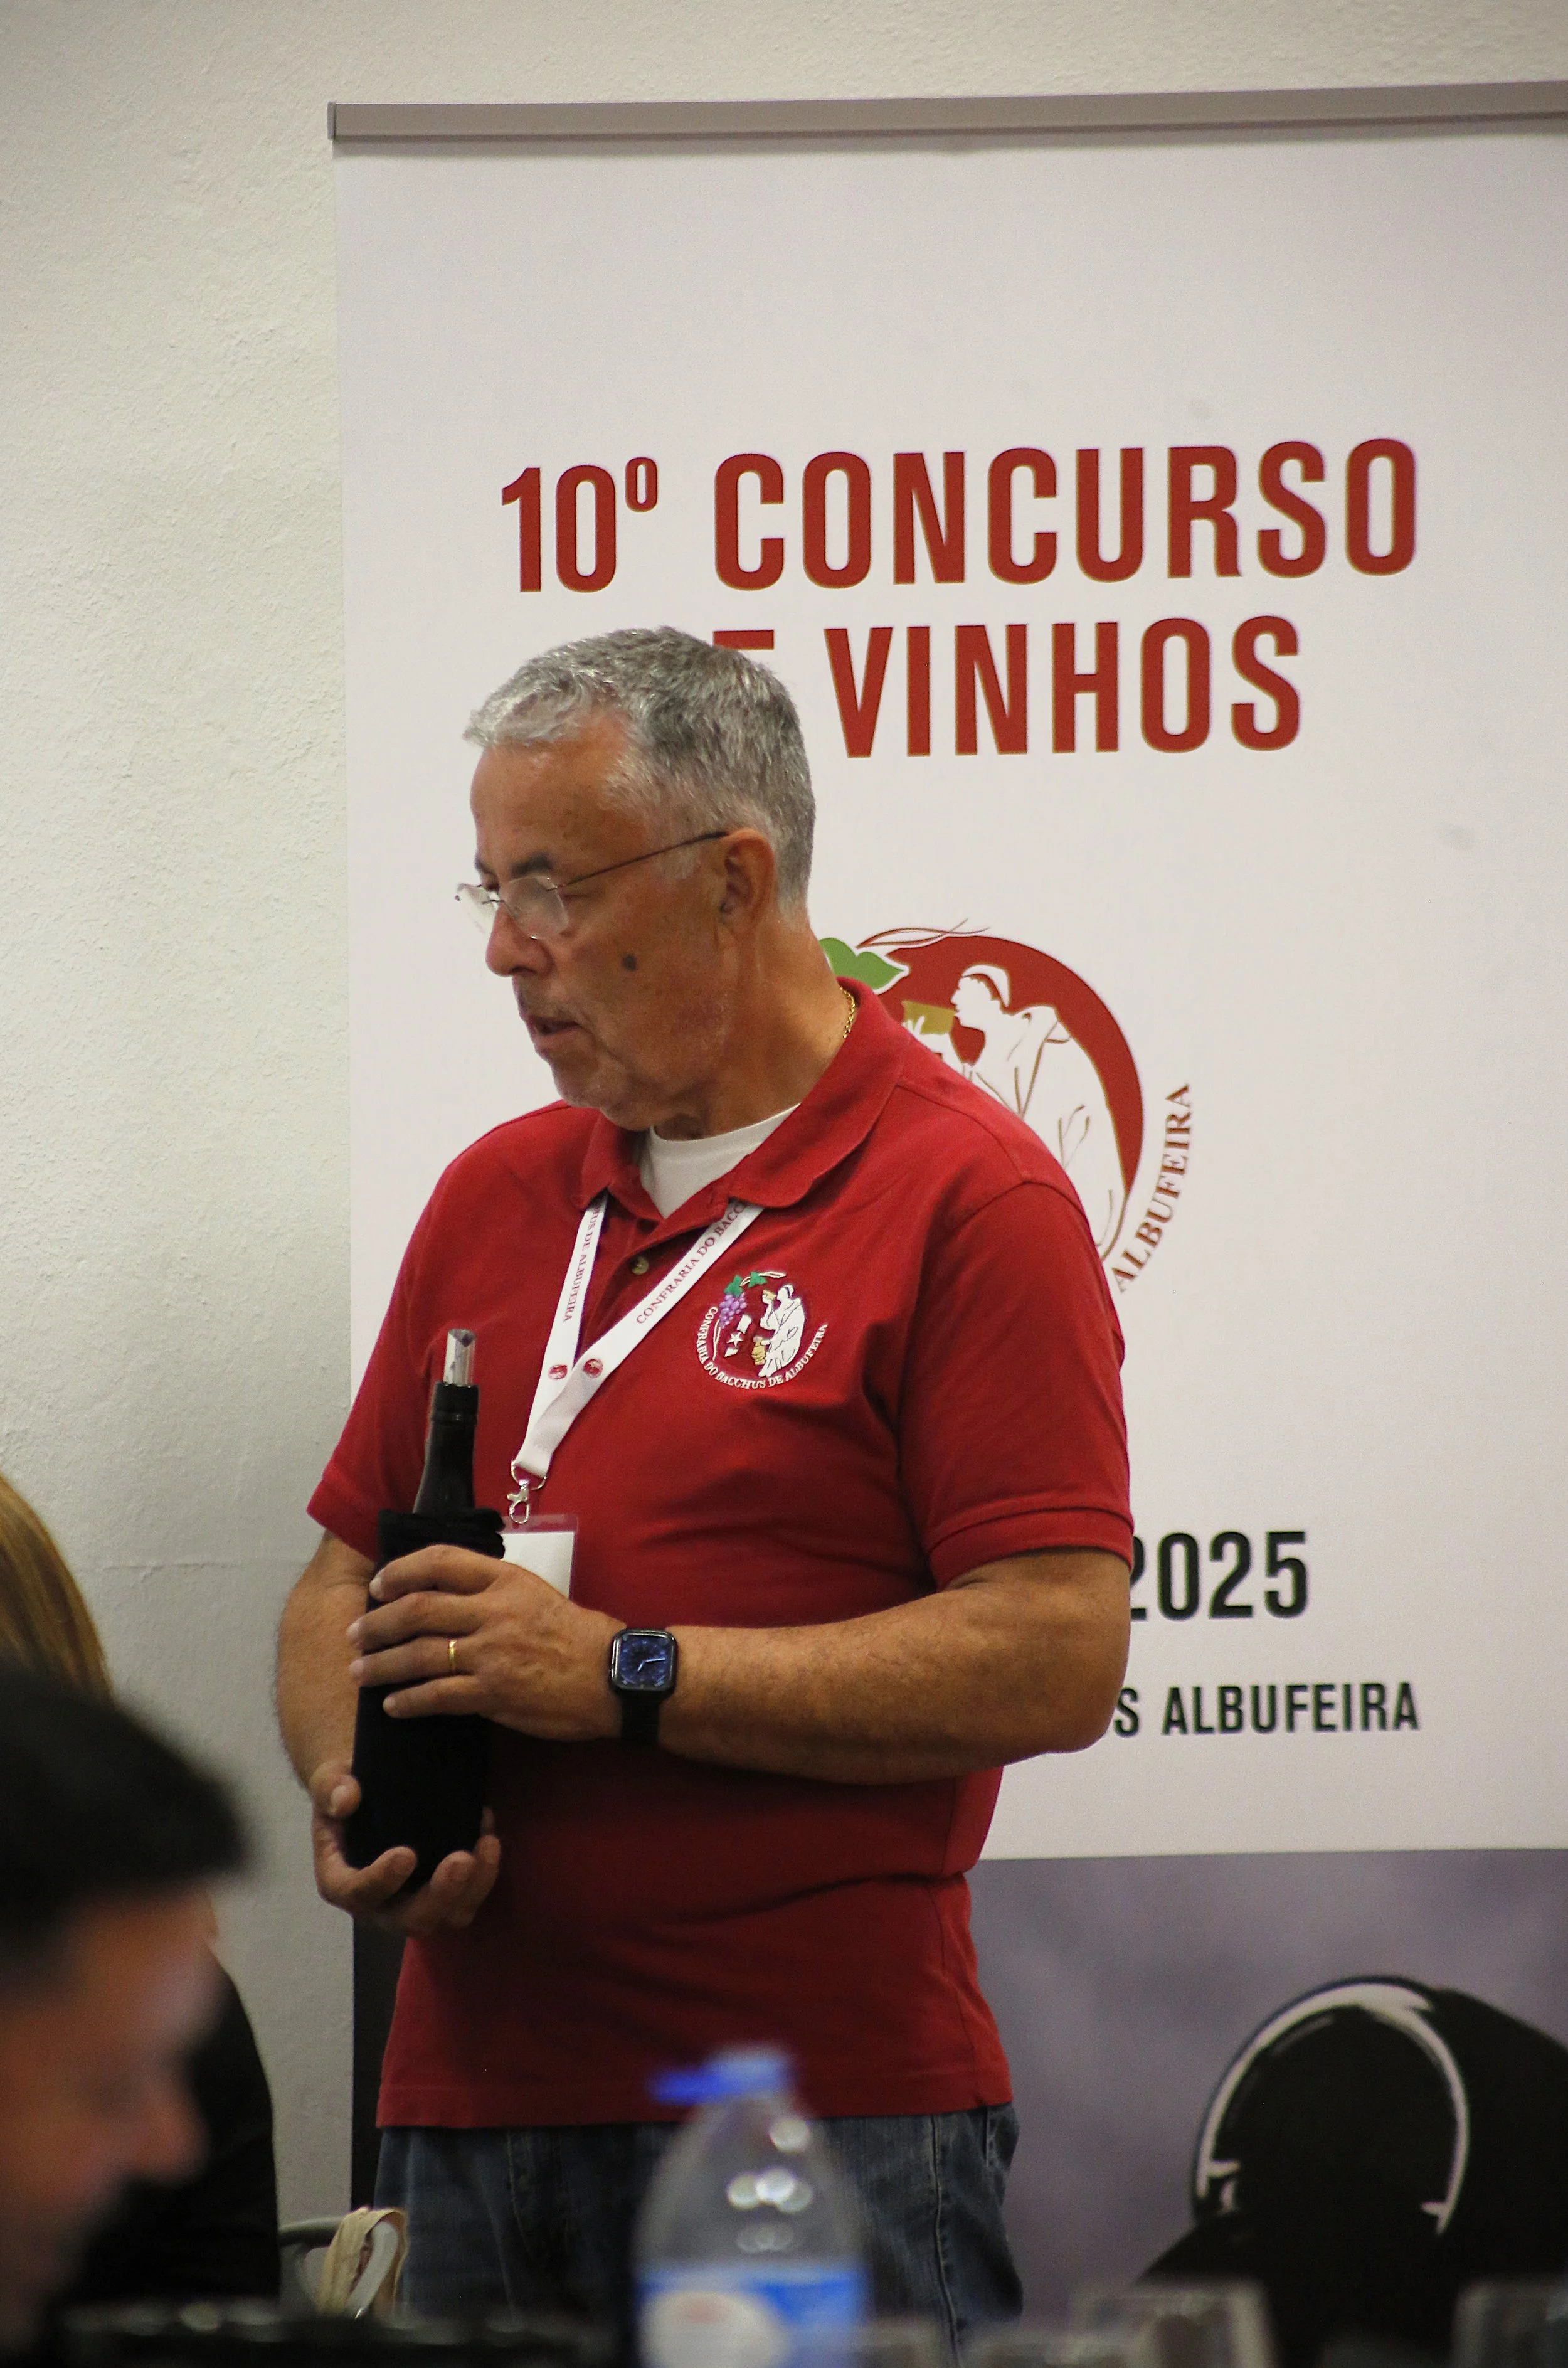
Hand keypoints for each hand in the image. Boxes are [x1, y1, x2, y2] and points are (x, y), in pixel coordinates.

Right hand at [307, 1757, 500, 1933]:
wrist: (369, 1796)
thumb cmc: (346, 1793)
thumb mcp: (330, 1782)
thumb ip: (331, 1788)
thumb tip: (347, 1799)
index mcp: (340, 1882)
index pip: (356, 1893)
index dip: (380, 1881)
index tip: (406, 1854)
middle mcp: (378, 1905)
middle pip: (411, 1919)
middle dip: (440, 1894)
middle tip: (462, 1859)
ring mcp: (412, 1906)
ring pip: (448, 1916)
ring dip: (472, 1888)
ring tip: (488, 1845)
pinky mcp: (441, 1897)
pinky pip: (467, 1900)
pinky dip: (484, 1875)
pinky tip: (489, 1836)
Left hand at [347, 1544, 623, 1741]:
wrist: (612, 1676)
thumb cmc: (575, 1635)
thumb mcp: (534, 1593)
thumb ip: (492, 1590)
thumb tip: (444, 1594)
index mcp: (504, 1580)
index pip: (441, 1561)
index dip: (401, 1571)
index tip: (379, 1585)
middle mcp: (493, 1611)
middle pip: (419, 1609)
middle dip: (379, 1622)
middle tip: (357, 1635)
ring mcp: (492, 1653)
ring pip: (421, 1654)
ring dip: (383, 1664)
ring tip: (360, 1672)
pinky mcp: (494, 1693)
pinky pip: (438, 1696)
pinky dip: (410, 1700)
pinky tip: (394, 1705)